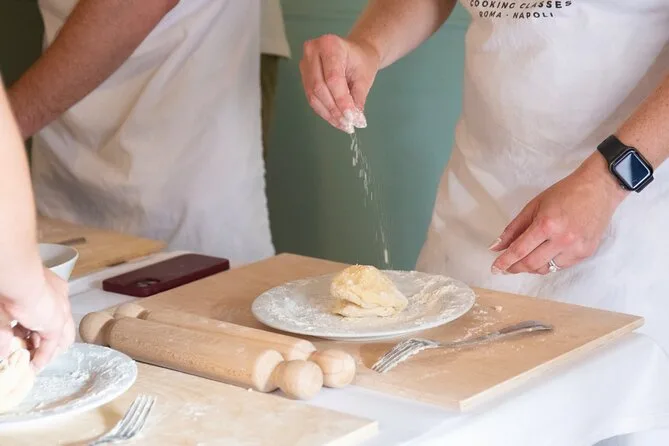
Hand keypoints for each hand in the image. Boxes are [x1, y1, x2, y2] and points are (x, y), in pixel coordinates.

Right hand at [2, 268, 73, 370]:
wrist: (19, 280)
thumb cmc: (10, 287)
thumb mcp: (7, 309)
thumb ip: (6, 329)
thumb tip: (3, 349)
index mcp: (51, 287)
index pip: (50, 310)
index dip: (40, 325)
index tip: (28, 336)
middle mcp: (60, 298)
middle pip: (60, 325)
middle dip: (46, 340)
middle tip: (33, 351)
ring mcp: (61, 311)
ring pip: (60, 336)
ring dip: (47, 350)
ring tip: (35, 361)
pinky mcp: (56, 324)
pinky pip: (51, 344)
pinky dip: (43, 356)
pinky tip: (35, 366)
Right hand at [300, 34, 380, 132]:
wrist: (355, 53)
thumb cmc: (361, 61)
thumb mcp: (364, 77)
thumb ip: (358, 99)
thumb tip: (355, 120)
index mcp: (330, 45)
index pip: (333, 79)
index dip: (342, 101)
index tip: (352, 119)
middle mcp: (312, 51)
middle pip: (319, 88)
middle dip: (334, 110)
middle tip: (349, 125)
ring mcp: (304, 64)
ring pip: (313, 96)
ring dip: (329, 114)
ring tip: (344, 125)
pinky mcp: (303, 76)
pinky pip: (311, 98)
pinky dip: (324, 112)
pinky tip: (335, 120)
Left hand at [490, 154, 628, 274]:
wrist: (599, 189)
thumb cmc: (564, 193)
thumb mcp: (534, 206)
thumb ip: (514, 228)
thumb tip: (496, 246)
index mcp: (546, 225)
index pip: (520, 250)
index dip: (505, 262)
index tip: (495, 268)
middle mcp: (562, 240)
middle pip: (532, 264)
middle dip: (515, 268)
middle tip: (505, 268)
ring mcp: (576, 248)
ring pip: (546, 268)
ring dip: (531, 267)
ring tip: (524, 260)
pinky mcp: (586, 253)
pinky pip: (561, 266)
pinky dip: (549, 263)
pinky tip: (544, 256)